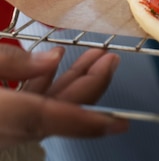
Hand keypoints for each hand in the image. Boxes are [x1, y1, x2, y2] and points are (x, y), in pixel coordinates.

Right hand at [0, 45, 127, 149]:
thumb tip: (51, 59)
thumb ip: (11, 62)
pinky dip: (42, 86)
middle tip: (111, 59)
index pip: (50, 119)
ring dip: (70, 82)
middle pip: (56, 111)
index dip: (88, 121)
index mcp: (0, 114)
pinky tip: (55, 64)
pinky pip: (24, 109)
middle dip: (90, 84)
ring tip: (93, 56)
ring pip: (43, 109)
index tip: (119, 123)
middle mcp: (2, 129)